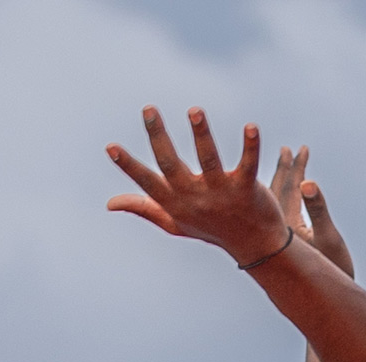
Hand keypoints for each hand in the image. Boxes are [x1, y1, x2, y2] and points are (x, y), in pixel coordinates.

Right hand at [107, 107, 289, 266]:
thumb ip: (144, 208)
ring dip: (202, 135)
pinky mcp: (247, 190)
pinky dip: (250, 147)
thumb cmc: (211, 230)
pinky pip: (248, 165)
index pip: (148, 183)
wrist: (256, 247)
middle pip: (172, 166)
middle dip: (159, 137)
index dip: (129, 167)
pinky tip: (251, 127)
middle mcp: (196, 198)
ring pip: (209, 161)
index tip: (111, 147)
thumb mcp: (175, 222)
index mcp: (176, 202)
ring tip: (195, 111)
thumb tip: (109, 204)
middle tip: (149, 109)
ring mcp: (222, 194)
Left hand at [268, 145, 354, 279]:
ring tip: (287, 168)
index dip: (294, 168)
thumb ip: (317, 208)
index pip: (287, 188)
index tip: (298, 149)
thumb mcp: (328, 237)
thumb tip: (307, 183)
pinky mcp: (286, 244)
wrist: (328, 298)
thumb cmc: (333, 269)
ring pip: (278, 204)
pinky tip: (290, 198)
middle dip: (285, 171)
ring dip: (284, 184)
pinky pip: (281, 215)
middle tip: (286, 151)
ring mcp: (280, 237)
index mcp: (284, 225)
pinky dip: (286, 201)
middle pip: (278, 192)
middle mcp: (277, 230)